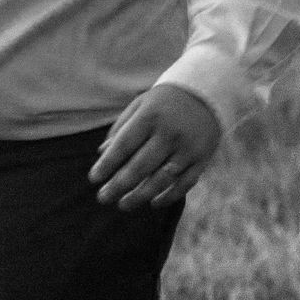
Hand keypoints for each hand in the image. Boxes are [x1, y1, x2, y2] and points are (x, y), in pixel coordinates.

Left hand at [89, 84, 219, 211]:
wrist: (206, 94)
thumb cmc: (163, 103)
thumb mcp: (139, 106)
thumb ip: (120, 129)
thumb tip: (102, 154)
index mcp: (151, 117)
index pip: (124, 145)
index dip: (108, 164)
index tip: (94, 179)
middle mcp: (170, 133)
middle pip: (141, 166)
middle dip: (119, 185)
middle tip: (103, 198)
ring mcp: (188, 148)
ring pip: (162, 179)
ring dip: (140, 196)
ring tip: (123, 205)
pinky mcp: (203, 159)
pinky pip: (185, 184)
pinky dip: (169, 197)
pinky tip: (153, 203)